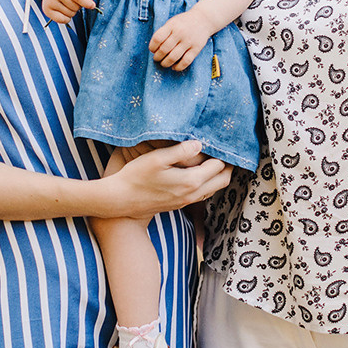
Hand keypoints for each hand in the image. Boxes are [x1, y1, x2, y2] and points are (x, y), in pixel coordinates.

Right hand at [40, 0, 94, 24]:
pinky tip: (64, 11)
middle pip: (75, 7)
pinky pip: (62, 20)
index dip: (87, 3)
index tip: (92, 6)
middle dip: (78, 6)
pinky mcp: (46, 10)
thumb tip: (89, 1)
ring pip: (70, 14)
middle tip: (73, 0)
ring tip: (67, 3)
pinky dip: (66, 18)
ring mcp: (50, 1)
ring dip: (72, 11)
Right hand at [100, 139, 229, 216]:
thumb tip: (200, 143)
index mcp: (190, 182)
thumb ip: (181, 150)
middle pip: (222, 181)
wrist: (119, 200)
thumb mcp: (157, 158)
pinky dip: (207, 183)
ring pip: (213, 189)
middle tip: (225, 151)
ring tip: (215, 159)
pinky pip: (202, 194)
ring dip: (218, 175)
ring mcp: (185, 202)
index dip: (224, 154)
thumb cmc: (136, 177)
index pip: (219, 166)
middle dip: (227, 166)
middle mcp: (192, 195)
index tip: (224, 142)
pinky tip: (199, 172)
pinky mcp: (178, 205)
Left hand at [149, 11, 215, 71]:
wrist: (203, 19)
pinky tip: (174, 67)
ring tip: (164, 63)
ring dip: (165, 63)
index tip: (152, 50)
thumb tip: (155, 48)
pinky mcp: (196, 48)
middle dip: (157, 57)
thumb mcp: (172, 22)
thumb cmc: (184, 22)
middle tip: (156, 58)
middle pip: (164, 49)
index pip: (158, 38)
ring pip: (173, 57)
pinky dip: (178, 67)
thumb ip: (164, 32)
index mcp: (172, 25)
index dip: (152, 47)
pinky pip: (186, 61)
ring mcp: (189, 41)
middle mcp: (180, 33)